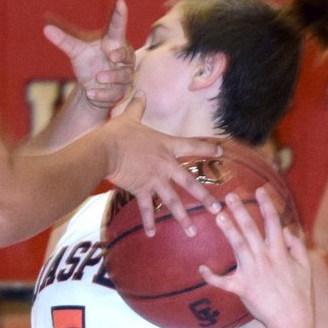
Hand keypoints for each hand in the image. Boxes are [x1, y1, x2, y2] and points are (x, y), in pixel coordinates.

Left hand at [43, 0, 133, 109]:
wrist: (92, 89)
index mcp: (113, 42)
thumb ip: (64, 40)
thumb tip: (46, 29)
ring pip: (123, 75)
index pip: (117, 26)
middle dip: (121, 54)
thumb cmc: (89, 64)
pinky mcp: (120, 91)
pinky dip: (102, 93)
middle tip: (112, 55)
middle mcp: (122, 57)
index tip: (120, 2)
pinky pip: (115, 93)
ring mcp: (124, 75)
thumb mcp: (76, 52)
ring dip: (111, 76)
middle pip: (127, 53)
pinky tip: (91, 93)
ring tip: (98, 77)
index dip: (119, 14)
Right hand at [101, 93, 221, 235]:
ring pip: (173, 201)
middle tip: (218, 209)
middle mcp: (165, 165)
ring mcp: (154, 179)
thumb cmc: (117, 133)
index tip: (222, 151)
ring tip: (193, 232)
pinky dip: (149, 222)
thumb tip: (140, 92)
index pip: (192, 145)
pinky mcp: (140, 190)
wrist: (105, 150)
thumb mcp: (129, 117)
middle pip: (190, 183)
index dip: (208, 147)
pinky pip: (146, 208)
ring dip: (183, 217)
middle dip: (205, 197)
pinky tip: (153, 235)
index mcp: (166, 146)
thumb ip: (137, 106)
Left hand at [199, 189, 311, 327]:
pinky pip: (223, 281)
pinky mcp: (242, 287)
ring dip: (228, 230)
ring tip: (218, 215)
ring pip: (238, 246)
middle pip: (251, 229)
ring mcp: (252, 272)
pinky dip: (211, 277)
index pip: (272, 223)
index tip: (259, 190)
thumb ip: (296, 246)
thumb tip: (287, 229)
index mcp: (279, 252)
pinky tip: (201, 269)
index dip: (266, 205)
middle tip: (229, 196)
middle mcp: (265, 258)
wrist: (292, 320)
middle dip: (240, 211)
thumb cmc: (299, 294)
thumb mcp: (305, 268)